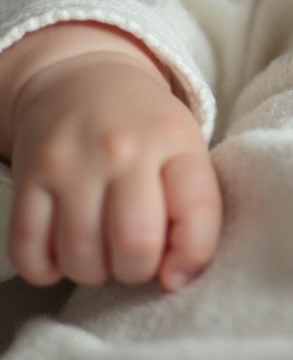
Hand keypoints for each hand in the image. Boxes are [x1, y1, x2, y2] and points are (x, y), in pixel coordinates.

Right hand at [7, 45, 220, 291]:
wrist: (84, 78)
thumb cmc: (146, 126)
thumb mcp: (186, 147)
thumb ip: (194, 206)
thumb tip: (177, 281)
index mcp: (175, 140)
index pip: (197, 213)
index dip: (192, 258)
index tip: (178, 269)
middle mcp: (124, 149)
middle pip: (135, 245)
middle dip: (137, 271)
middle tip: (135, 257)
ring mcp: (73, 162)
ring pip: (81, 257)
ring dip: (93, 272)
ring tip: (103, 250)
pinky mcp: (30, 176)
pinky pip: (29, 251)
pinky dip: (46, 269)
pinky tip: (63, 252)